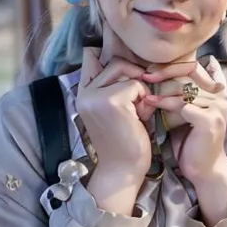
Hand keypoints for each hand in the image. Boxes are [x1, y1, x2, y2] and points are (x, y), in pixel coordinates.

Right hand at [77, 48, 154, 179]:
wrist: (123, 170)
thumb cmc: (125, 141)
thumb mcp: (116, 108)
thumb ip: (115, 85)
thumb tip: (128, 60)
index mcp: (82, 93)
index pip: (90, 56)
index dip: (111, 57)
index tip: (126, 72)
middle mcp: (84, 92)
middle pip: (115, 61)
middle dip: (134, 77)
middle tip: (138, 102)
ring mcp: (95, 96)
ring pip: (125, 70)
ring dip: (139, 89)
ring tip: (138, 111)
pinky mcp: (110, 101)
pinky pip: (136, 85)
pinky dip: (144, 100)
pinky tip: (140, 118)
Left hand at [142, 56, 226, 181]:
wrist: (203, 169)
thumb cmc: (191, 140)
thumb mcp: (186, 111)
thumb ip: (180, 93)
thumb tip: (159, 75)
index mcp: (216, 90)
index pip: (195, 65)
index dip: (173, 65)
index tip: (153, 68)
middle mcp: (219, 95)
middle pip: (191, 70)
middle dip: (166, 71)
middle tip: (146, 75)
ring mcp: (216, 108)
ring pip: (184, 88)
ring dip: (161, 89)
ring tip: (143, 91)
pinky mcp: (209, 121)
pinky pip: (183, 105)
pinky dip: (164, 103)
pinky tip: (150, 104)